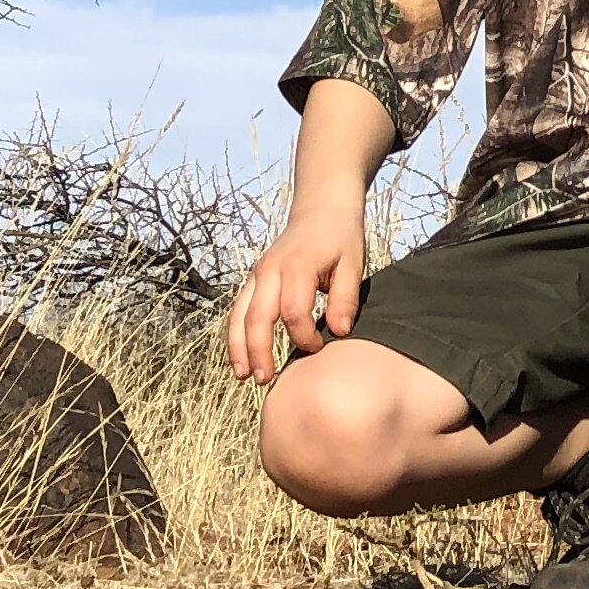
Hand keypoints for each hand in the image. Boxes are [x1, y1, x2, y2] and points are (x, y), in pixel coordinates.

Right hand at [226, 205, 368, 385]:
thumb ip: (346, 298)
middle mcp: (270, 271)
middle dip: (259, 351)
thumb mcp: (353, 263)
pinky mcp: (253, 280)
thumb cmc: (340, 237)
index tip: (320, 348)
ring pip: (239, 315)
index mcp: (296, 267)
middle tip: (265, 380)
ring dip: (239, 348)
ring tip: (244, 376)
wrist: (321, 208)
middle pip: (257, 317)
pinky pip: (238, 310)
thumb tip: (340, 332)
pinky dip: (235, 335)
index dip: (304, 336)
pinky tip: (240, 357)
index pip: (293, 312)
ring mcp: (257, 274)